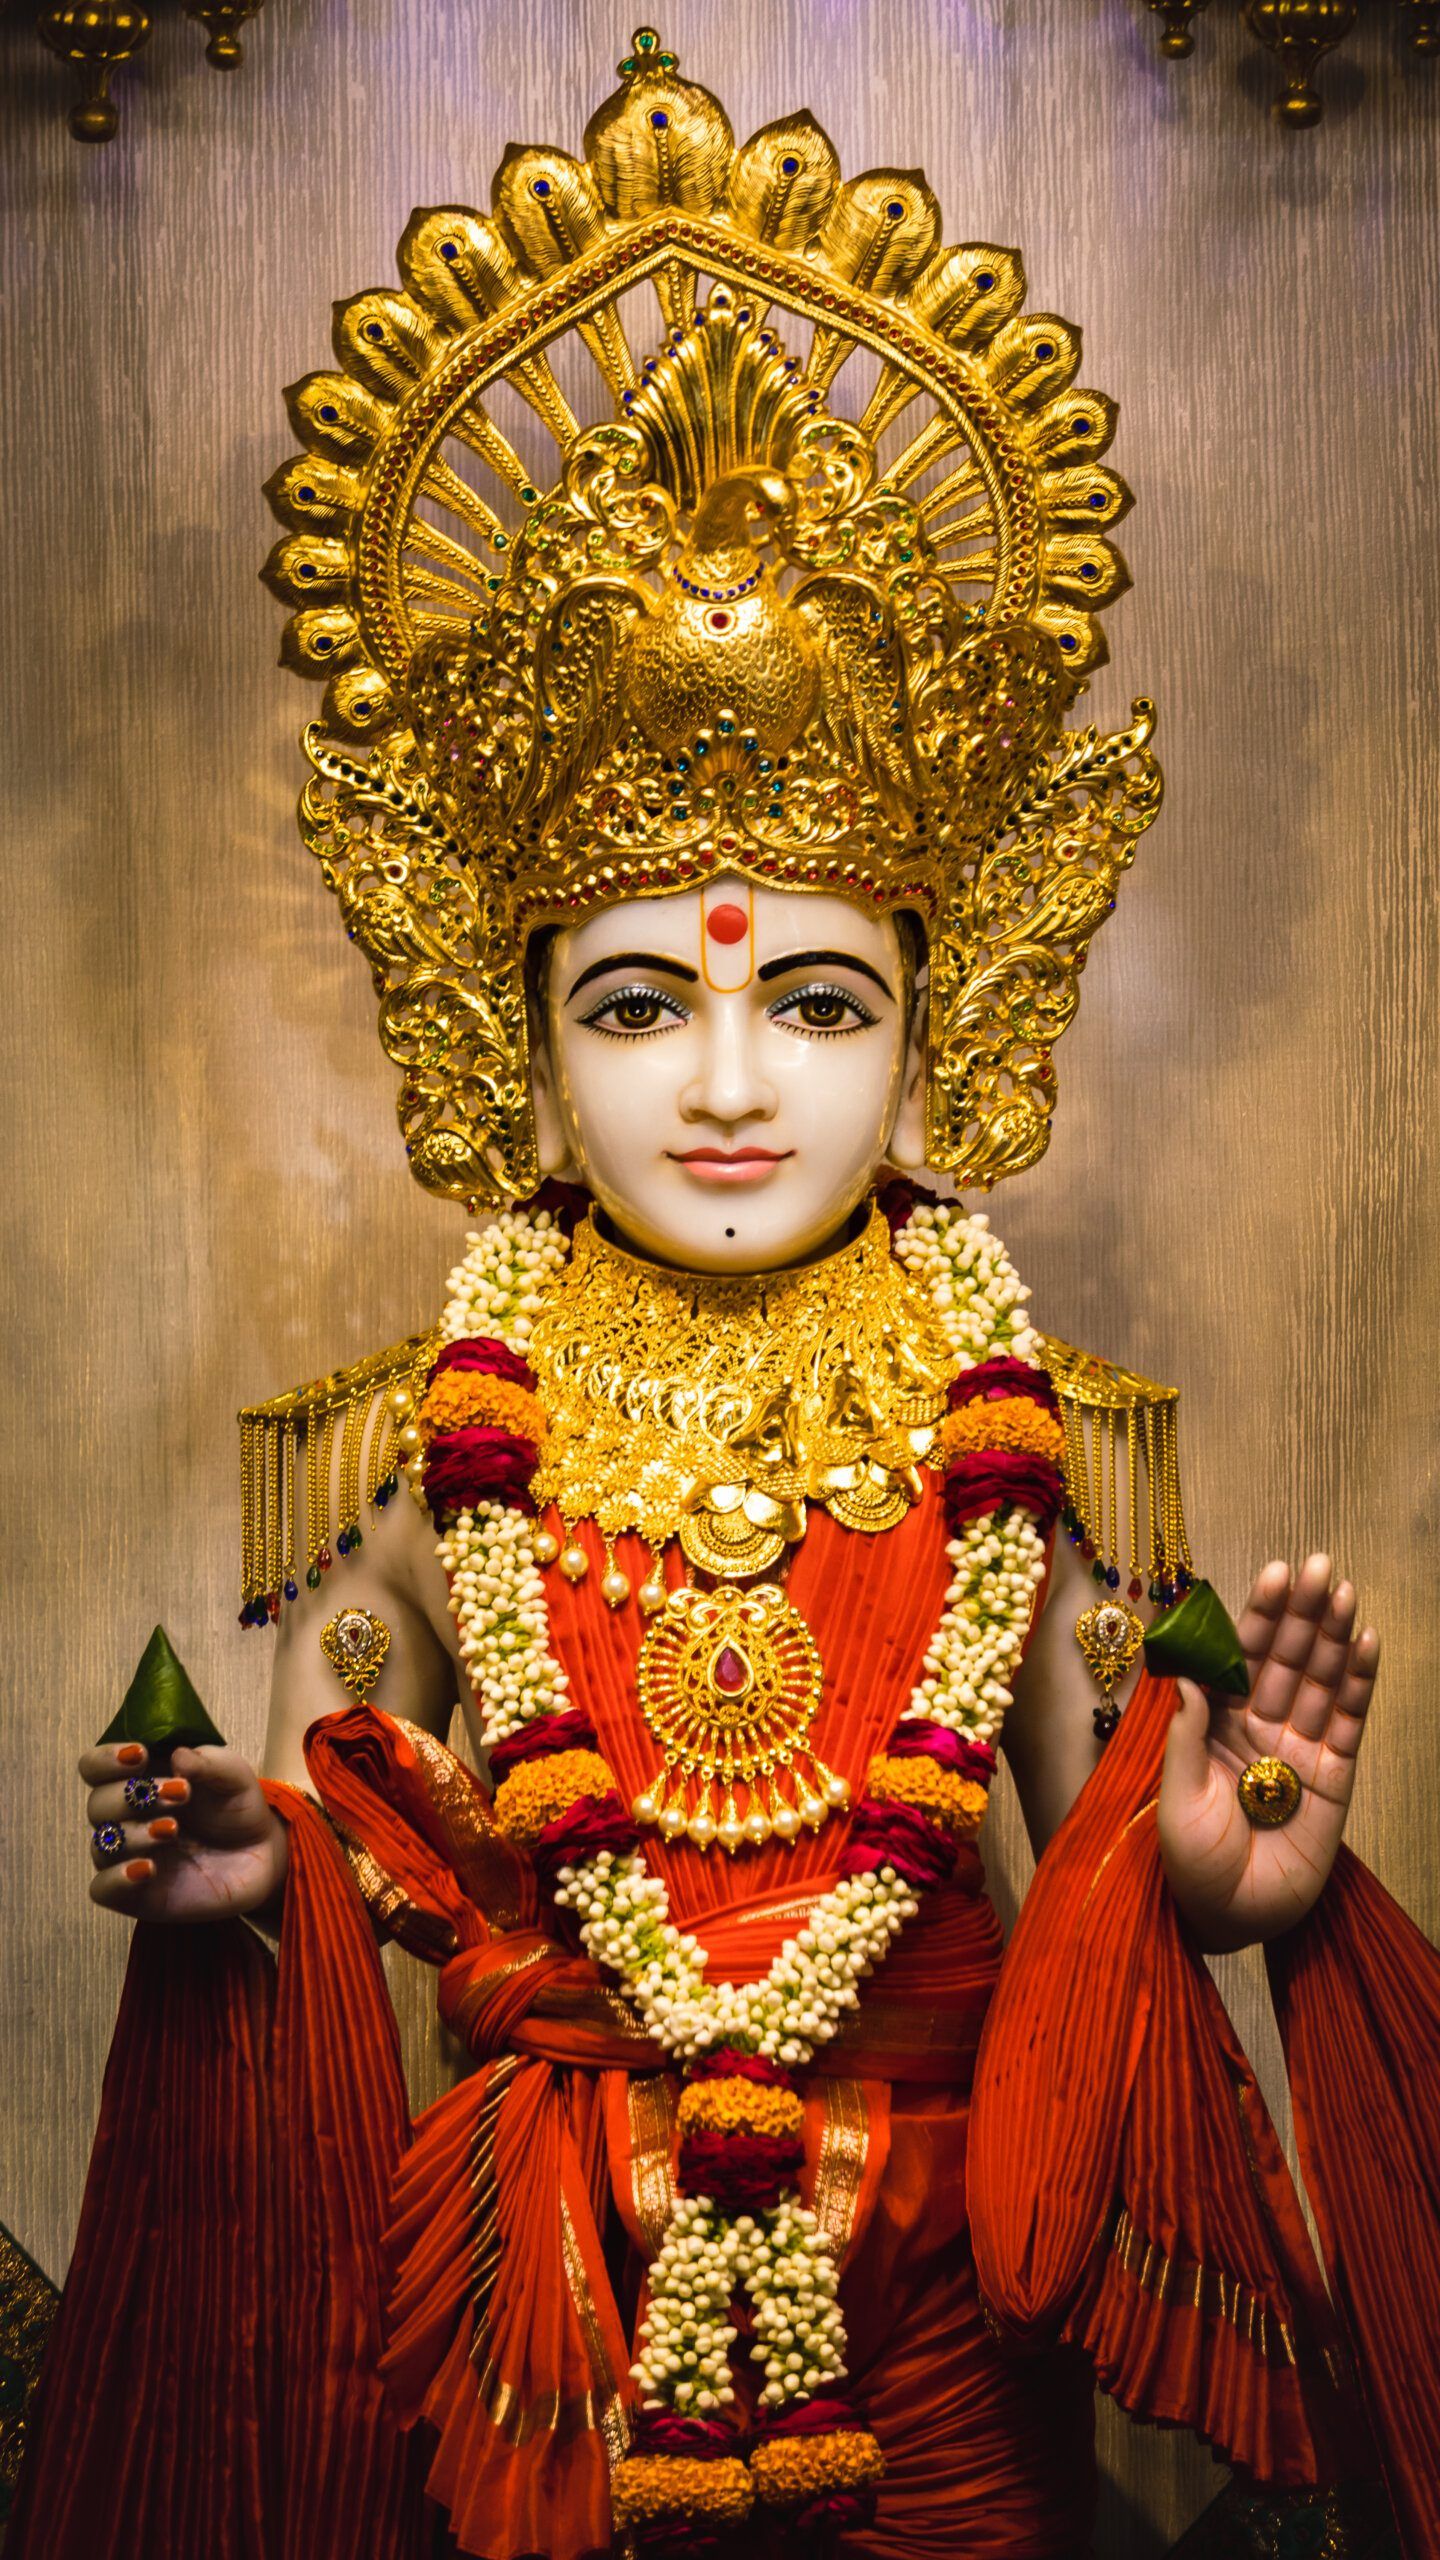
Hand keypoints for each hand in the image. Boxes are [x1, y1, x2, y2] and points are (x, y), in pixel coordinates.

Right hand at [82, 1741, 287, 1925]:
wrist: (261, 1853)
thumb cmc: (236, 1806)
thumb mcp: (232, 1776)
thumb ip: (208, 1763)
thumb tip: (177, 1756)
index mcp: (139, 1779)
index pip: (95, 1767)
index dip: (106, 1760)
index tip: (139, 1755)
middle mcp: (126, 1817)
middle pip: (98, 1804)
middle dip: (133, 1796)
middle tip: (180, 1793)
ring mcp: (128, 1855)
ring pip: (103, 1844)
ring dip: (134, 1834)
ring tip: (172, 1829)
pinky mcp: (135, 1892)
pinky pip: (103, 1889)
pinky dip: (117, 1878)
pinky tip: (147, 1868)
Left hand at [1157, 1554, 1378, 1949]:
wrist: (1230, 1922)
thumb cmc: (1189, 1866)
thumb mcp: (1176, 1800)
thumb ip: (1186, 1738)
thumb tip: (1188, 1675)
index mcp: (1213, 1725)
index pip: (1238, 1658)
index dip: (1257, 1617)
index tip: (1275, 1574)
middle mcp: (1256, 1728)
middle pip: (1284, 1659)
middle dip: (1301, 1613)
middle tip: (1319, 1566)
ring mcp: (1297, 1750)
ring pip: (1319, 1681)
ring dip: (1332, 1636)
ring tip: (1344, 1593)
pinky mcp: (1333, 1778)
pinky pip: (1348, 1722)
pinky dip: (1358, 1683)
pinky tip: (1365, 1643)